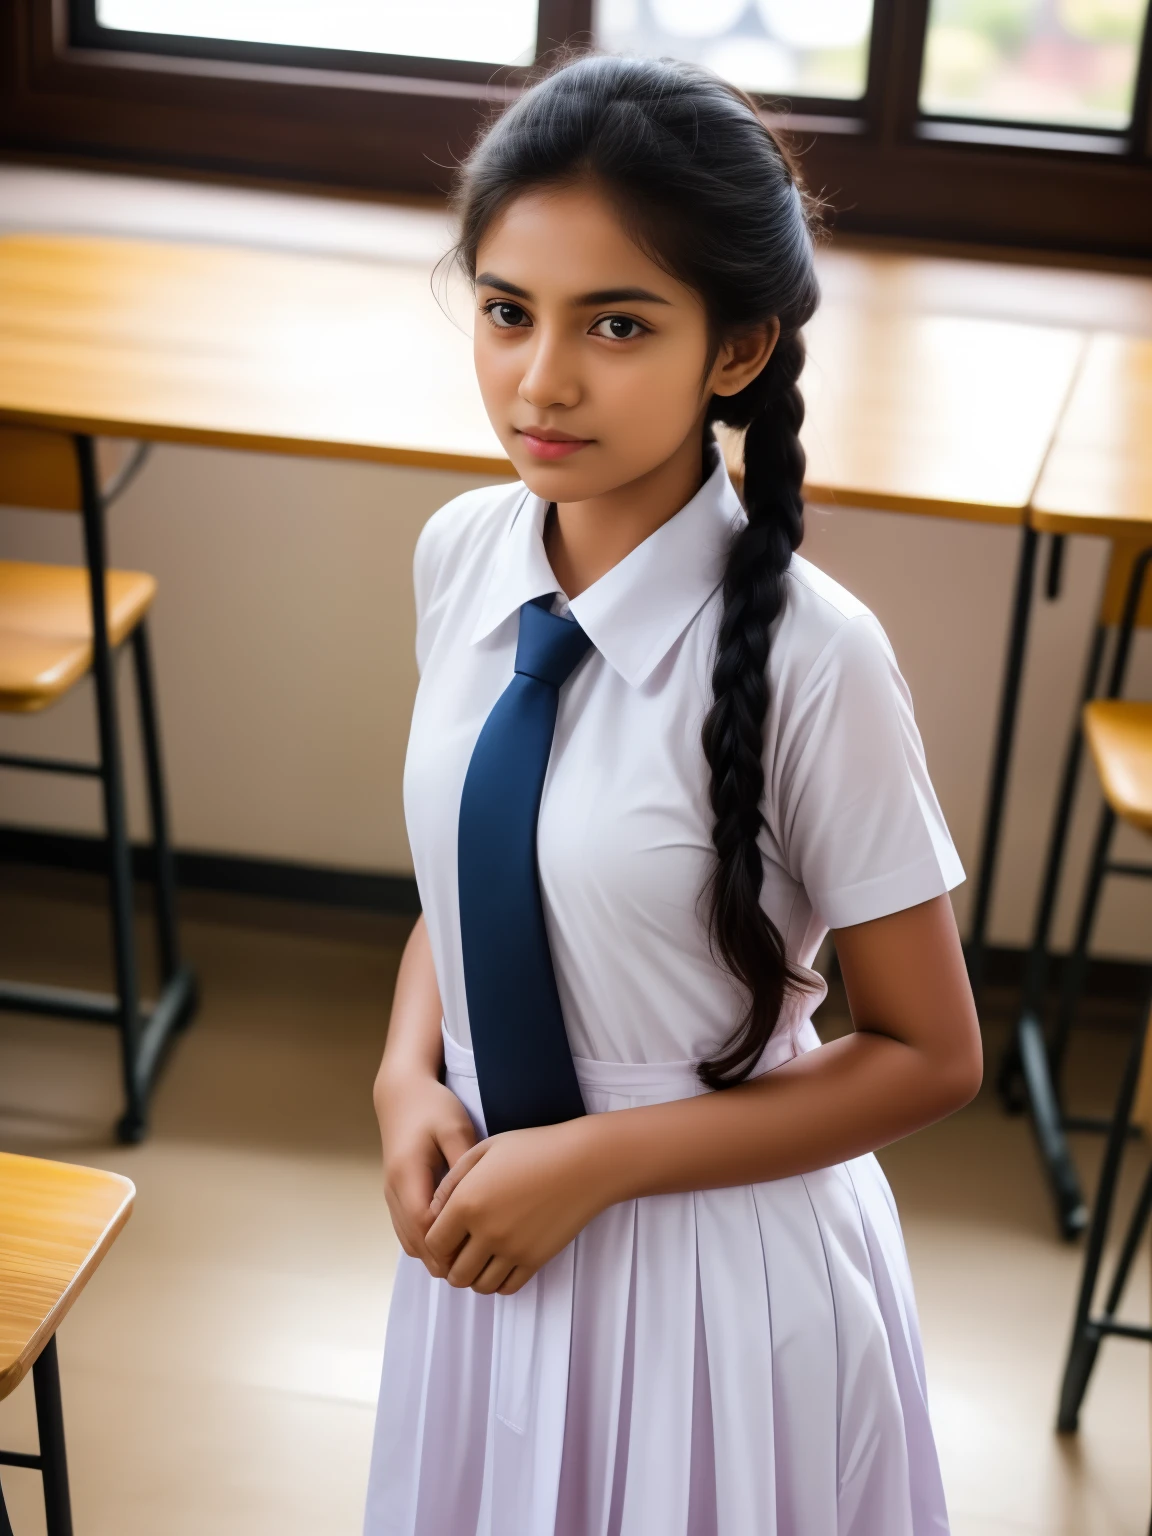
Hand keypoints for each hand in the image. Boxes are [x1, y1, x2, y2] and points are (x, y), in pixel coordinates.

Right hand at [378, 1073, 477, 1278]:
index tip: (478, 1251)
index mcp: (408, 1174)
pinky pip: (407, 1231)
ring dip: (434, 1254)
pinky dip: (426, 1242)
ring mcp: (391, 1194)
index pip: (423, 1225)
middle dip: (443, 1258)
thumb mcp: (455, 1128)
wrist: (402, 1093)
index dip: (447, 1245)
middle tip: (478, 1265)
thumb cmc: (432, 1107)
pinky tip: (452, 1240)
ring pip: (408, 1241)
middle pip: (414, 1241)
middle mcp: (394, 1190)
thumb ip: (465, 1164)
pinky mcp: (395, 1194)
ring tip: (468, 1258)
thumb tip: (480, 1200)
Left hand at [424, 1119, 605, 1295]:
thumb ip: (452, 1180)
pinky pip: (508, 1288)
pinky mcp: (535, 1260)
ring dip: (475, 1277)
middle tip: (461, 1252)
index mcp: (467, 1202)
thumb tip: (434, 1209)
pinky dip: (499, 1282)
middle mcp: (486, 1232)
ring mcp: (512, 1250)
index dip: (435, 1244)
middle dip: (452, 1266)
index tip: (444, 1236)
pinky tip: (502, 1263)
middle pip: (454, 1274)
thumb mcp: (485, 1150)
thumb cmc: (533, 1148)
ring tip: (481, 1258)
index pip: (433, 1244)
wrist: (583, 1162)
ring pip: (480, 1286)